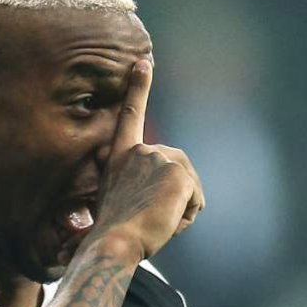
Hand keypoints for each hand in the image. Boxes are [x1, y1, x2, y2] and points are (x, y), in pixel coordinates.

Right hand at [90, 60, 205, 260]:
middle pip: (177, 172)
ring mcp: (159, 158)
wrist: (113, 243)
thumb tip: (141, 201)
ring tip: (154, 222)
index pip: (130, 115)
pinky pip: (196, 200)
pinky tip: (165, 222)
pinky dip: (186, 217)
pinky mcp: (178, 172)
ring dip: (179, 210)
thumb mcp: (118, 204)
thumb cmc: (111, 236)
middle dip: (174, 199)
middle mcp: (139, 151)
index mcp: (119, 156)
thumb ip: (135, 189)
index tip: (144, 62)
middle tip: (148, 219)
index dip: (137, 88)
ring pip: (187, 188)